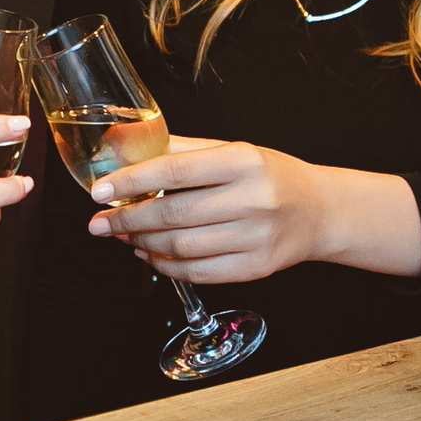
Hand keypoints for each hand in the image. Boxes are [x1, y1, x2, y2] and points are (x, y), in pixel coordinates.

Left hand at [81, 136, 420, 282]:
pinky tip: (150, 256)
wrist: (321, 211)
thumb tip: (121, 148)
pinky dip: (166, 267)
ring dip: (142, 245)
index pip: (173, 171)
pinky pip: (198, 273)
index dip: (130, 182)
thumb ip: (178, 150)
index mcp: (243, 162)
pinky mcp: (257, 268)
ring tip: (123, 236)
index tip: (99, 192)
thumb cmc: (268, 176)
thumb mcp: (230, 150)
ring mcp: (257, 238)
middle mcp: (252, 200)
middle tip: (99, 223)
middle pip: (173, 215)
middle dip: (127, 220)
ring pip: (181, 248)